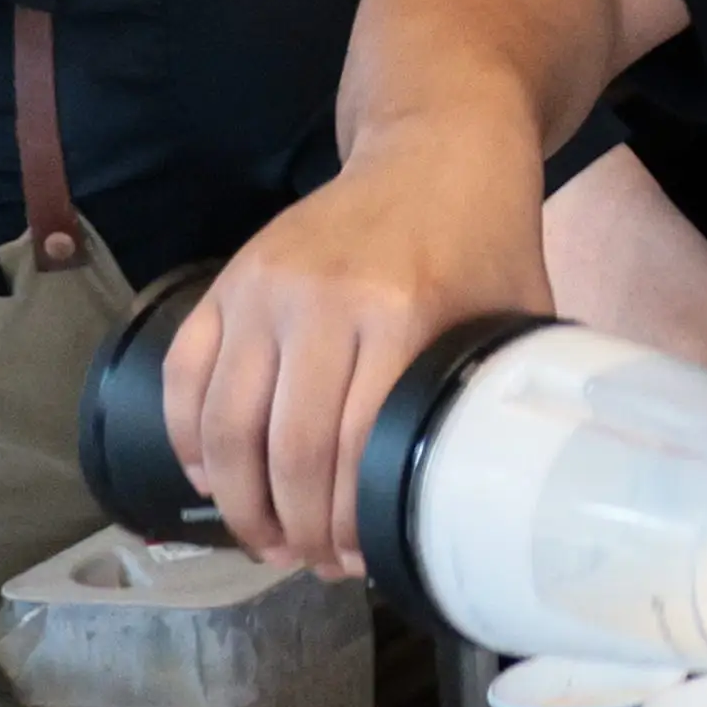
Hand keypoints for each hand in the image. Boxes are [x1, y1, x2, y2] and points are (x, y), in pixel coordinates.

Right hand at [164, 117, 551, 575]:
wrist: (438, 143)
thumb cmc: (487, 237)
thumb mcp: (519, 313)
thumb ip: (504, 395)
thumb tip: (500, 496)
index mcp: (404, 312)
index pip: (354, 450)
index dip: (349, 522)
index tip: (359, 561)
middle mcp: (323, 299)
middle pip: (286, 450)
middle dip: (295, 527)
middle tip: (312, 563)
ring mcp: (266, 286)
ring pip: (225, 425)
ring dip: (239, 499)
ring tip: (268, 539)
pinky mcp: (231, 276)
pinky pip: (187, 374)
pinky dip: (189, 438)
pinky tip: (215, 479)